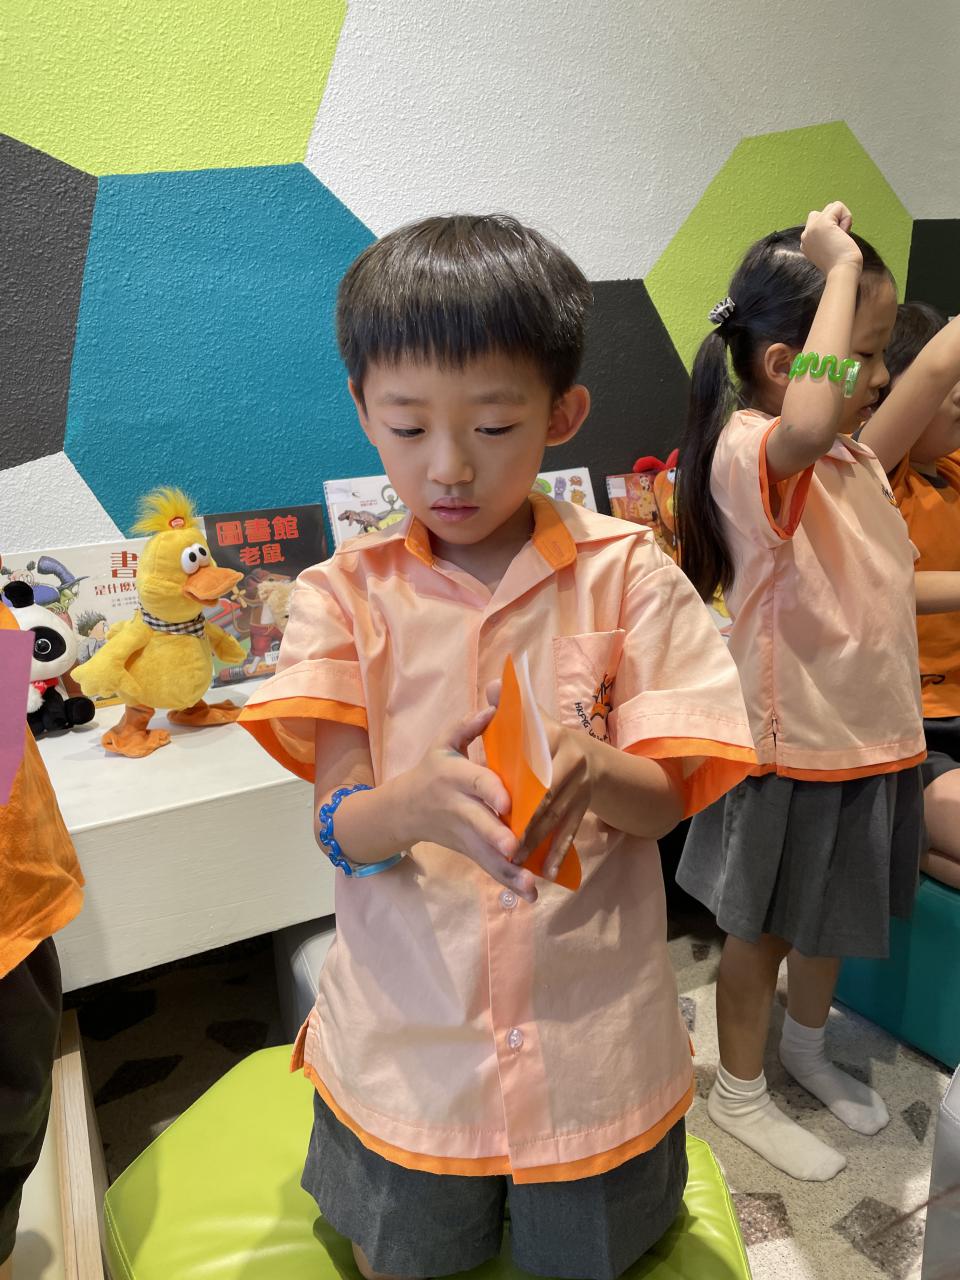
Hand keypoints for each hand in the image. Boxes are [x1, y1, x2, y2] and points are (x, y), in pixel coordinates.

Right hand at [399, 705, 537, 901]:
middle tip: (515, 848)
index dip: (491, 791)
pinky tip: (530, 893)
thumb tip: (492, 709)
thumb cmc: (431, 770)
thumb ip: (467, 727)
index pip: (475, 782)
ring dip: (508, 870)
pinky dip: (508, 882)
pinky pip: (489, 868)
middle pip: (479, 823)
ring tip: (530, 883)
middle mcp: (458, 807)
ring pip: (485, 853)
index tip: (507, 801)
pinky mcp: (469, 850)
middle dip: (496, 836)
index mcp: (454, 776)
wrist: (403, 810)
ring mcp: (463, 833)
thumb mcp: (442, 744)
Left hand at [519, 711, 591, 880]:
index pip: (538, 763)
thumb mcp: (537, 720)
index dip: (523, 785)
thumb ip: (513, 706)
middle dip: (527, 822)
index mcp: (558, 740)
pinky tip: (550, 872)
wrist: (593, 757)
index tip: (503, 803)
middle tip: (505, 843)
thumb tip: (493, 684)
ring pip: (557, 818)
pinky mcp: (583, 809)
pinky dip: (560, 852)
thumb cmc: (551, 739)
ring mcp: (581, 789)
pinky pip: (571, 832)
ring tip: (518, 861)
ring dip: (539, 842)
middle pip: (547, 797)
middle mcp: (574, 764)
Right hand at [800, 202, 861, 275]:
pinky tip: (844, 233)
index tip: (834, 247)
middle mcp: (805, 235)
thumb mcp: (829, 251)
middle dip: (835, 221)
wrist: (842, 271)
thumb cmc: (842, 265)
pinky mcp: (822, 223)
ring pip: (830, 208)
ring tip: (841, 237)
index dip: (832, 230)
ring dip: (841, 219)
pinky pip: (838, 206)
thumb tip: (837, 227)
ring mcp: (812, 228)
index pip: (818, 223)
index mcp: (805, 244)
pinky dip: (846, 217)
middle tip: (839, 240)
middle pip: (822, 213)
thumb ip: (826, 239)